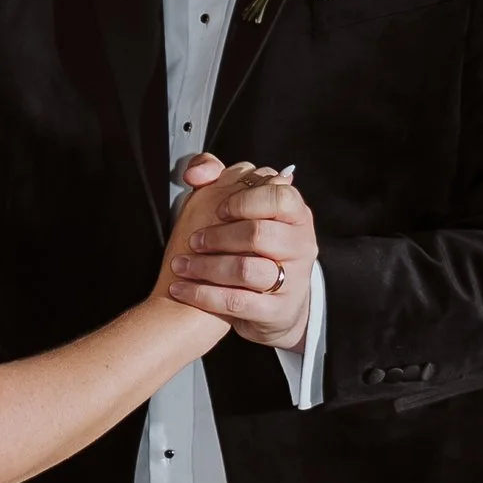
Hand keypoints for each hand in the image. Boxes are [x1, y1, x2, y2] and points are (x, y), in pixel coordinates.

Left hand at [166, 154, 316, 349]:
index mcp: (296, 215)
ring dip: (206, 267)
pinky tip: (182, 289)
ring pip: (246, 269)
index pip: (278, 197)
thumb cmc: (253, 251)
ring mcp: (292, 280)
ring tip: (182, 265)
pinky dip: (203, 295)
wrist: (272, 305)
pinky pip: (237, 302)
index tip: (218, 209)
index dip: (244, 201)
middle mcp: (300, 245)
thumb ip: (221, 181)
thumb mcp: (244, 213)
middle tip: (193, 240)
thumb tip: (198, 172)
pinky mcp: (276, 310)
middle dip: (218, 236)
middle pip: (259, 233)